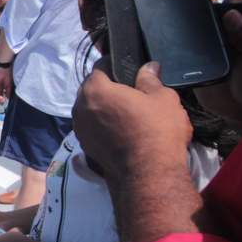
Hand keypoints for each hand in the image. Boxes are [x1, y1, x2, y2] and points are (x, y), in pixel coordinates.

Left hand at [72, 61, 192, 183]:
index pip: (100, 68)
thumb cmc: (156, 130)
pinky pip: (93, 128)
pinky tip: (123, 131)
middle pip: (92, 90)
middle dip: (109, 89)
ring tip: (129, 114)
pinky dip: (104, 126)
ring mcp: (79, 130)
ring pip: (91, 110)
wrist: (148, 175)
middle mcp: (80, 108)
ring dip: (105, 108)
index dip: (116, 67)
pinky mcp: (85, 147)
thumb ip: (150, 79)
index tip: (131, 73)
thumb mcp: (162, 98)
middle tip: (132, 94)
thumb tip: (148, 67)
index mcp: (95, 90)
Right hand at [194, 0, 241, 129]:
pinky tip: (183, 46)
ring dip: (200, 28)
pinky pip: (194, 45)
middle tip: (205, 23)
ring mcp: (223, 44)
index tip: (229, 12)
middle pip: (226, 9)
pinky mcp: (206, 58)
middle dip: (214, 13)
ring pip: (208, 25)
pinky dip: (188, 44)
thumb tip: (230, 14)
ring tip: (192, 33)